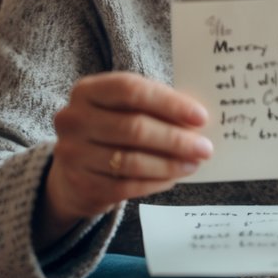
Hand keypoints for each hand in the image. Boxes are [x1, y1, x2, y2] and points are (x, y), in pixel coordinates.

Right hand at [38, 72, 212, 247]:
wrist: (73, 170)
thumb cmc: (111, 129)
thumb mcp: (126, 109)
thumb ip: (155, 108)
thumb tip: (197, 121)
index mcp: (87, 91)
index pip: (131, 90)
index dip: (169, 103)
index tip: (201, 117)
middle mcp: (73, 119)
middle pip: (133, 127)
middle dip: (175, 139)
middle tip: (204, 148)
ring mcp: (72, 154)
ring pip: (131, 160)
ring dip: (169, 164)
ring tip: (193, 164)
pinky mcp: (81, 184)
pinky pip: (126, 186)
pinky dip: (155, 182)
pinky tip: (173, 178)